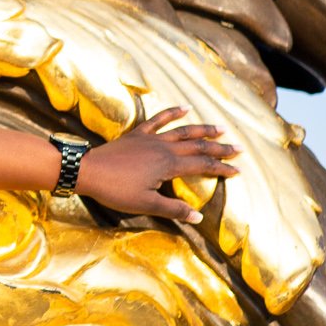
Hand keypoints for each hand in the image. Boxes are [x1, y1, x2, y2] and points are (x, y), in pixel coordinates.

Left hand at [74, 107, 240, 223]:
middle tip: (238, 149)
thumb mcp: (146, 204)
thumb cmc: (116, 190)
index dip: (221, 168)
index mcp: (169, 165)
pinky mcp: (137, 134)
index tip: (238, 171)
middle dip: (219, 148)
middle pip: (198, 147)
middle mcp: (164, 148)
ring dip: (202, 129)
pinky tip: (184, 108)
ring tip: (220, 128)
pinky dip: (172, 113)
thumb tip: (199, 217)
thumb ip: (174, 210)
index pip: (202, 166)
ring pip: (182, 131)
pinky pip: (158, 120)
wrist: (87, 170)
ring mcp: (150, 138)